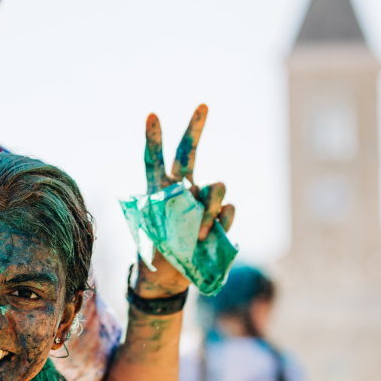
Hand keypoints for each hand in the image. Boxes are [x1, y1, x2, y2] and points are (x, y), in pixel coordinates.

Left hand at [138, 104, 235, 295]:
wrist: (168, 276)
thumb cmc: (155, 252)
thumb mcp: (155, 232)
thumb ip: (180, 211)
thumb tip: (213, 195)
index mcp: (158, 189)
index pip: (154, 159)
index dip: (154, 138)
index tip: (152, 114)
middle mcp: (181, 189)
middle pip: (189, 153)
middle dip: (196, 128)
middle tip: (203, 105)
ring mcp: (202, 201)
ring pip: (216, 188)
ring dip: (209, 208)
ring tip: (196, 232)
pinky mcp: (219, 218)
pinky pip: (228, 211)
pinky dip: (219, 224)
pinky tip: (208, 236)